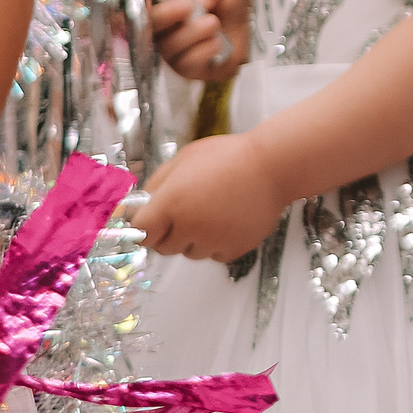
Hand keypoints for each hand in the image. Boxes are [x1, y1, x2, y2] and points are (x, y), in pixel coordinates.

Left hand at [132, 133, 285, 262]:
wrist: (274, 165)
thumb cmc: (230, 157)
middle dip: (169, 232)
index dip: (144, 226)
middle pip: (163, 247)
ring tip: (213, 211)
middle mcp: (189, 225)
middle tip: (187, 211)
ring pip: (189, 252)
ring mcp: (212, 240)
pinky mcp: (234, 249)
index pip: (140, 232)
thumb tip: (138, 206)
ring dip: (194, 238)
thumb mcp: (184, 159)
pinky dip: (218, 243)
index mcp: (171, 202)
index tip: (149, 222)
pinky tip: (228, 220)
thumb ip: (156, 185)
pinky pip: (215, 255)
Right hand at [155, 0, 246, 81]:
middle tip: (187, 5)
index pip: (139, 5)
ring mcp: (171, 54)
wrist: (244, 31)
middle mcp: (160, 32)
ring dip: (191, 33)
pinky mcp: (188, 71)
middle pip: (146, 28)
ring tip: (212, 22)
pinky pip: (186, 65)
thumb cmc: (223, 7)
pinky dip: (202, 51)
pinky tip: (216, 42)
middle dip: (165, 15)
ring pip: (168, 48)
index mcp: (161, 8)